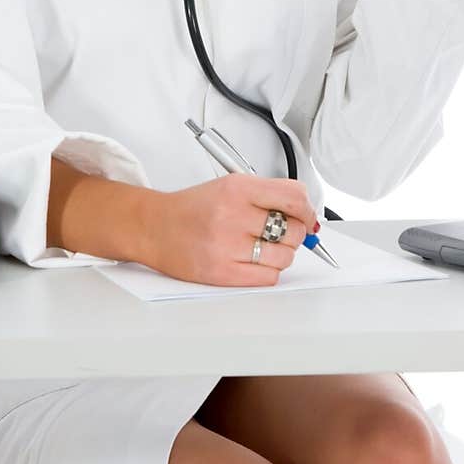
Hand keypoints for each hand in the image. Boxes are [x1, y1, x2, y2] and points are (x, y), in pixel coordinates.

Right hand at [148, 174, 317, 286]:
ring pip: (284, 256)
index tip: (308, 216)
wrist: (154, 227)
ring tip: (262, 248)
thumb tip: (307, 214)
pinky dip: (268, 271)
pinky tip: (253, 261)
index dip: (308, 209)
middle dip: (295, 233)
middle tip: (282, 233)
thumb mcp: (230, 186)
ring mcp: (226, 245)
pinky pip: (268, 277)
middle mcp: (232, 215)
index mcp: (237, 188)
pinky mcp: (221, 272)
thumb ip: (268, 195)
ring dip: (281, 254)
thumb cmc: (193, 208)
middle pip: (293, 229)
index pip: (294, 197)